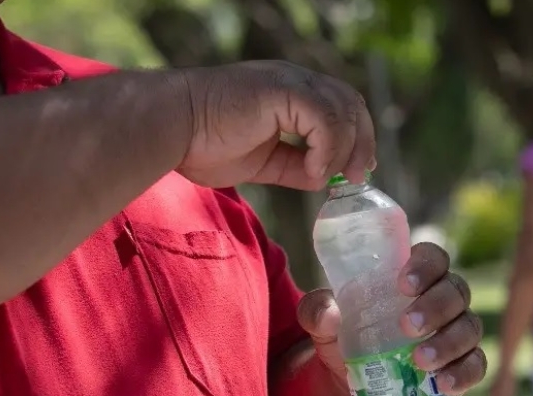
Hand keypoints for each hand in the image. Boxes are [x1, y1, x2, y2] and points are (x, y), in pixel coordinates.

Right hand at [176, 60, 375, 190]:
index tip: (358, 170)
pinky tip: (312, 170)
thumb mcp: (261, 162)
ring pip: (342, 111)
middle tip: (359, 176)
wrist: (170, 129)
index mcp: (289, 93)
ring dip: (345, 149)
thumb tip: (321, 177)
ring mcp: (289, 82)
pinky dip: (326, 149)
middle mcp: (294, 81)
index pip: (341, 107)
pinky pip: (324, 120)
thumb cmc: (201, 144)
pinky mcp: (282, 91)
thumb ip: (292, 165)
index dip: (357, 138)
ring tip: (328, 176)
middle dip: (362, 142)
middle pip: (350, 104)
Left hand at [296, 243, 486, 395]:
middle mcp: (443, 300)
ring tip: (420, 361)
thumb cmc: (346, 338)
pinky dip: (463, 374)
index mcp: (415, 277)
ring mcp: (457, 333)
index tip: (403, 283)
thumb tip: (330, 315)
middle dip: (435, 306)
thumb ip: (317, 310)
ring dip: (448, 343)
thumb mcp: (323, 323)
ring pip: (469, 328)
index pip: (433, 257)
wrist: (350, 386)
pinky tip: (444, 385)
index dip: (425, 265)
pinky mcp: (462, 366)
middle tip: (407, 325)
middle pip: (456, 291)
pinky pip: (475, 365)